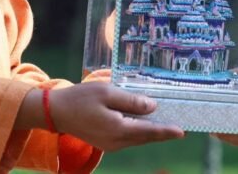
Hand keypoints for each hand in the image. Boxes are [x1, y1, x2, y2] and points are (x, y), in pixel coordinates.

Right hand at [46, 82, 184, 151]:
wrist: (56, 112)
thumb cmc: (80, 98)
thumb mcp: (107, 92)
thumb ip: (131, 101)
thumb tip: (152, 107)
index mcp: (118, 129)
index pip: (149, 131)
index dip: (166, 131)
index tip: (182, 131)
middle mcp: (116, 141)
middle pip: (145, 137)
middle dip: (162, 133)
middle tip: (180, 127)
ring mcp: (110, 144)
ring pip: (137, 139)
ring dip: (151, 133)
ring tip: (167, 125)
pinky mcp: (105, 142)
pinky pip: (128, 138)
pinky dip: (140, 132)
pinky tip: (145, 124)